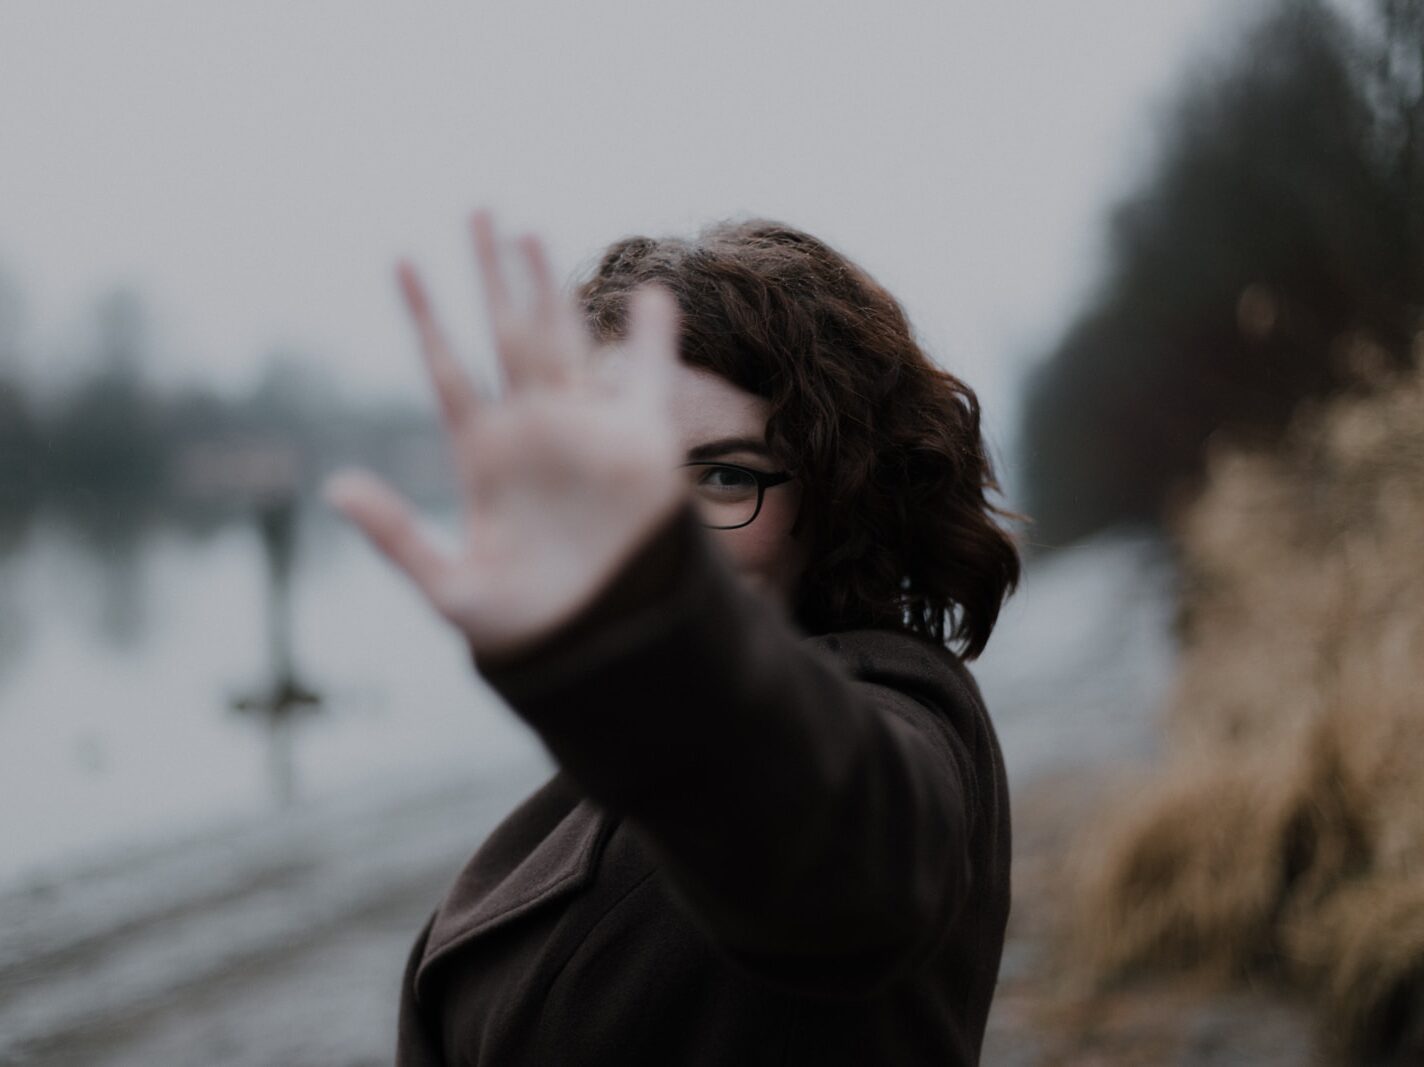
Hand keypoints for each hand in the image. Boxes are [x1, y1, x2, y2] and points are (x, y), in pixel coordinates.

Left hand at [323, 210, 686, 662]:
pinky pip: (647, 380)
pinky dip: (652, 339)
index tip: (401, 262)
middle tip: (477, 209)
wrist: (605, 651)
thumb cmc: (526, 630)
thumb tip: (334, 486)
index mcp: (484, 456)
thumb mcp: (452, 589)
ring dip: (550, 286)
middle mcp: (533, 431)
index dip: (426, 316)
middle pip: (506, 332)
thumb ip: (397, 537)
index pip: (449, 368)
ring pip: (565, 339)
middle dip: (490, 274)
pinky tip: (650, 296)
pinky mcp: (642, 447)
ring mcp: (587, 433)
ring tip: (530, 232)